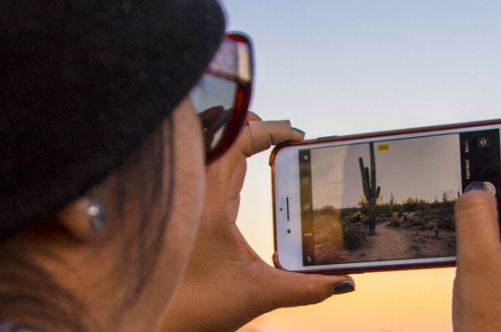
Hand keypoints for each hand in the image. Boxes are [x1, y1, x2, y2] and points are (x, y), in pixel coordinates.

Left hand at [160, 113, 353, 331]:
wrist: (158, 325)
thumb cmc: (196, 307)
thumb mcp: (260, 294)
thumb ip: (306, 288)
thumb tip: (342, 282)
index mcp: (210, 200)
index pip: (238, 140)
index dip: (270, 129)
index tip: (296, 136)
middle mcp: (193, 192)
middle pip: (220, 134)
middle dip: (254, 128)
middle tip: (286, 138)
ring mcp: (185, 199)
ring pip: (208, 149)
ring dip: (236, 141)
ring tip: (267, 144)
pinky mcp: (184, 212)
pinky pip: (204, 169)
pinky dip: (226, 160)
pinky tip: (244, 175)